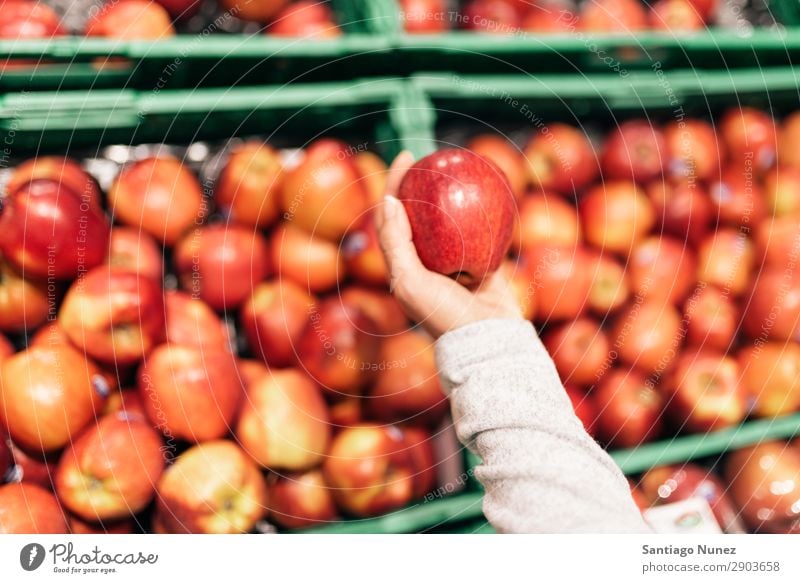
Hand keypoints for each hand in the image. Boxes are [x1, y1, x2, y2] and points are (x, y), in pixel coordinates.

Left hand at [374, 151, 521, 338]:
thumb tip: (388, 201)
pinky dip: (483, 212)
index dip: (393, 184)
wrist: (487, 341)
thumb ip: (396, 244)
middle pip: (420, 213)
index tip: (405, 157)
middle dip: (422, 184)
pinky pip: (482, 231)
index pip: (391, 217)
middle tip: (433, 158)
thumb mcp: (409, 282)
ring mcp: (454, 263)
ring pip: (451, 220)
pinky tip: (489, 190)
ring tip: (458, 168)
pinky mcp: (482, 264)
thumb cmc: (443, 315)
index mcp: (403, 266)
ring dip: (452, 195)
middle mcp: (426, 262)